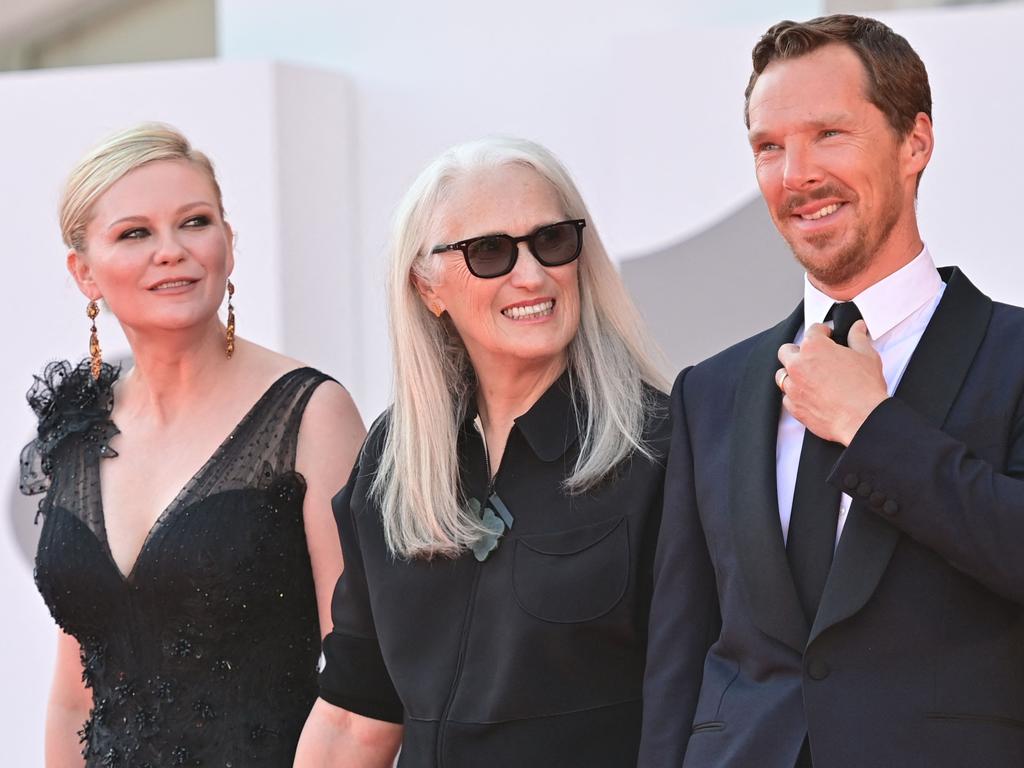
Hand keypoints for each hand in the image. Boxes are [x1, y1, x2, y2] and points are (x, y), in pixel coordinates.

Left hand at [776, 320, 887, 445]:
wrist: (862, 419)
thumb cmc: (864, 389)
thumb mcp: (867, 356)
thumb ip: (857, 338)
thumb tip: (857, 328)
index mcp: (814, 347)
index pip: (812, 330)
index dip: (822, 332)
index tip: (826, 336)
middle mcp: (798, 364)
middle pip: (787, 351)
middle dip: (799, 351)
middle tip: (814, 357)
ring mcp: (793, 386)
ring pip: (782, 375)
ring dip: (792, 374)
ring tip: (809, 377)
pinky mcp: (793, 406)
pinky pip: (787, 397)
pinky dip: (795, 395)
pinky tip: (809, 396)